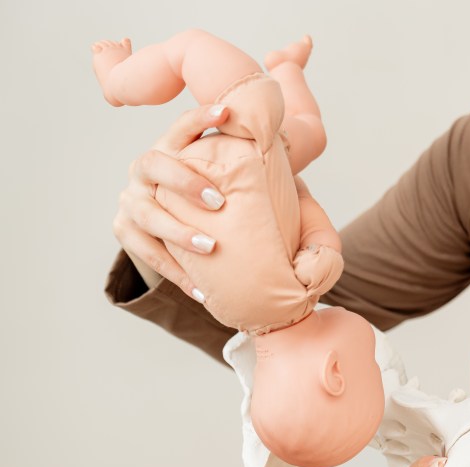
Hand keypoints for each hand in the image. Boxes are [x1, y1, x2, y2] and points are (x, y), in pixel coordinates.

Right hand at [111, 104, 230, 297]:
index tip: (227, 111)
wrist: (172, 226)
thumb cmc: (210, 195)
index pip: (182, 127)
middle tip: (218, 202)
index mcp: (169, 149)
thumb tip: (284, 141)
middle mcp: (143, 171)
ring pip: (147, 216)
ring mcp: (131, 201)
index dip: (200, 118)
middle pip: (153, 166)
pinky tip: (203, 291)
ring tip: (210, 248)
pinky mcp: (126, 231)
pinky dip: (178, 274)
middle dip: (185, 182)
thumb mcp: (223, 175)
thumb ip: (246, 161)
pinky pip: (149, 255)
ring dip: (179, 233)